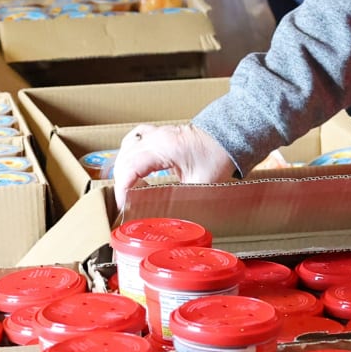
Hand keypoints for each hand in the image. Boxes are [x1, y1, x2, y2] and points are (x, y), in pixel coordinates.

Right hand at [113, 124, 234, 199]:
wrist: (229, 134)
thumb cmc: (218, 156)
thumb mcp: (200, 185)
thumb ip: (181, 200)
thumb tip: (169, 218)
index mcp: (163, 148)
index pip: (130, 168)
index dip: (122, 188)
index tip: (124, 204)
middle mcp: (155, 137)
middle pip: (124, 160)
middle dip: (121, 182)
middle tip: (126, 202)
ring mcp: (156, 133)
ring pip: (126, 149)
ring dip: (123, 168)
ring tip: (128, 187)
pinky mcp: (160, 133)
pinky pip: (135, 140)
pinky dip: (129, 154)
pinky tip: (132, 166)